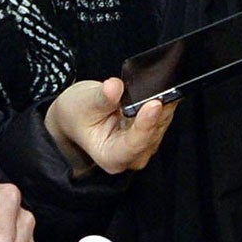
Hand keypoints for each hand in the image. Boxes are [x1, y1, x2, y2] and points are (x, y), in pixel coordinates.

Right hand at [45, 78, 176, 176]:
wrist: (77, 115)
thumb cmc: (77, 115)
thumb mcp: (83, 103)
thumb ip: (101, 98)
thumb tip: (115, 87)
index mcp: (110, 156)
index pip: (134, 144)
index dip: (146, 125)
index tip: (153, 105)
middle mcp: (131, 156)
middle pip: (152, 133)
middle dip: (157, 110)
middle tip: (159, 86)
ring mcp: (144, 145)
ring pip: (162, 123)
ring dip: (163, 103)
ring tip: (155, 84)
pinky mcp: (152, 132)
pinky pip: (164, 116)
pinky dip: (163, 102)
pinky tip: (159, 89)